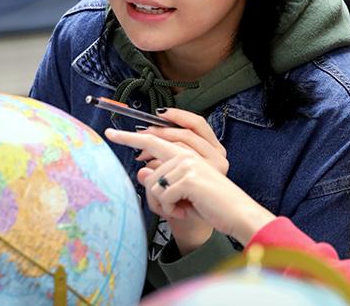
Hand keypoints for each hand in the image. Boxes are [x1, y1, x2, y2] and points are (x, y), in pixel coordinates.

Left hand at [106, 109, 227, 253]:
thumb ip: (165, 176)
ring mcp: (191, 164)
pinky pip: (162, 194)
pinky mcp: (189, 179)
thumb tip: (141, 171)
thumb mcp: (186, 188)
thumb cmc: (212, 203)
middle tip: (133, 159)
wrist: (236, 216)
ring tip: (181, 207)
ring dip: (163, 200)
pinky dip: (171, 208)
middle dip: (141, 158)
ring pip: (153, 179)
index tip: (113, 133)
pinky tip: (186, 211)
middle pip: (152, 149)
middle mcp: (193, 152)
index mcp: (195, 150)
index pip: (162, 135)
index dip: (137, 133)